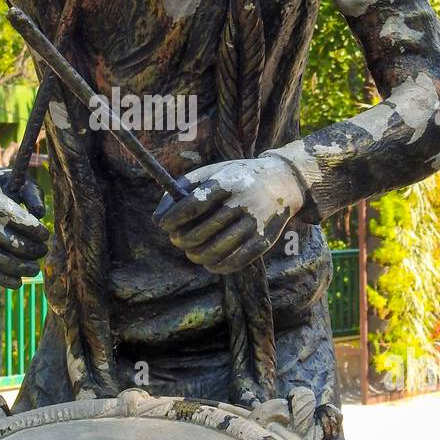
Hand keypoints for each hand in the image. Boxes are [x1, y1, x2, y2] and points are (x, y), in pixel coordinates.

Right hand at [0, 164, 48, 287]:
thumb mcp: (17, 181)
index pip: (6, 213)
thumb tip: (41, 214)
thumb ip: (32, 194)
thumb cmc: (0, 188)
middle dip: (25, 248)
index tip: (46, 234)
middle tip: (43, 251)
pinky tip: (18, 283)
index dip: (28, 227)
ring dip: (14, 267)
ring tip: (35, 269)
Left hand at [153, 154, 302, 274]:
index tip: (164, 225)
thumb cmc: (235, 178)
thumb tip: (158, 219)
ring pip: (215, 251)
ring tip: (192, 251)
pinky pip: (234, 262)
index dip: (173, 218)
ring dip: (196, 255)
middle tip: (178, 239)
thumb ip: (181, 189)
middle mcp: (243, 201)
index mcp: (227, 181)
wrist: (281, 182)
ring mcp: (255, 223)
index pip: (193, 204)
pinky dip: (216, 266)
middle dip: (182, 239)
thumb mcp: (211, 173)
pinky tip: (209, 261)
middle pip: (201, 231)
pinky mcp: (264, 241)